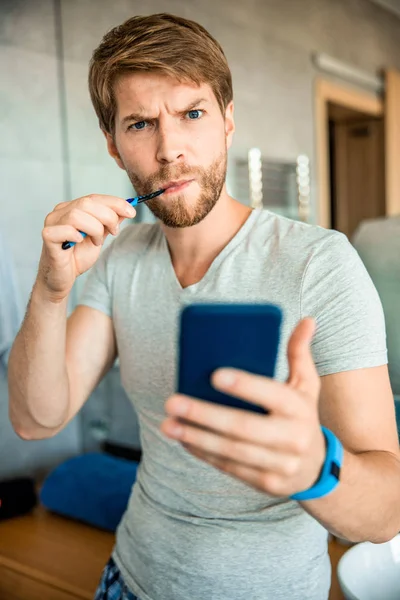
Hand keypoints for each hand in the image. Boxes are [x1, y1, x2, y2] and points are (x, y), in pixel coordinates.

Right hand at [37, 194, 135, 301]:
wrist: (62, 279)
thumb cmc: (76, 258)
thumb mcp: (98, 237)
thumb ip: (108, 223)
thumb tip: (126, 211)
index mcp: (71, 208)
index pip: (94, 198)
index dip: (115, 203)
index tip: (131, 212)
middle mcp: (60, 212)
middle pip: (87, 203)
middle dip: (108, 216)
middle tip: (114, 231)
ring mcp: (52, 223)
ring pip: (77, 215)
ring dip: (94, 228)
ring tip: (96, 241)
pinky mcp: (48, 236)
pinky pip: (64, 229)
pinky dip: (76, 234)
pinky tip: (80, 242)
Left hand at [161, 318, 325, 497]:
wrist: (318, 468)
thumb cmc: (302, 415)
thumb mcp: (306, 385)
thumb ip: (300, 353)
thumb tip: (307, 319)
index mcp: (299, 407)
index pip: (271, 393)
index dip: (244, 385)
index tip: (214, 375)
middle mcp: (293, 437)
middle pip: (243, 427)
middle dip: (204, 415)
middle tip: (172, 401)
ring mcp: (281, 464)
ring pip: (231, 451)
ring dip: (196, 437)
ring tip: (169, 424)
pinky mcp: (267, 483)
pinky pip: (230, 467)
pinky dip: (204, 453)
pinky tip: (184, 440)